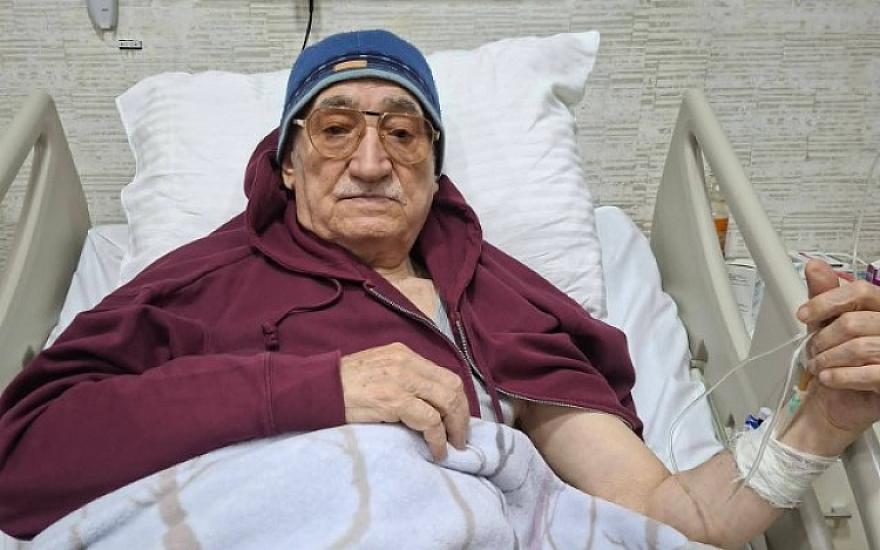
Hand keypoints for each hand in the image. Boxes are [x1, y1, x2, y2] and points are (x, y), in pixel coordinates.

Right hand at [339, 342, 469, 459]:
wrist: (317, 388)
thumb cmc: (343, 385)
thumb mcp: (378, 370)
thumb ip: (403, 378)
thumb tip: (427, 402)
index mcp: (405, 354)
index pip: (446, 375)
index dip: (458, 400)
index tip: (458, 420)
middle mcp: (407, 363)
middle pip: (452, 387)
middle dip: (461, 415)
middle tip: (460, 437)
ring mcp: (402, 380)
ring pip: (446, 402)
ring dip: (454, 428)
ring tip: (452, 446)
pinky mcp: (394, 400)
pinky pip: (429, 420)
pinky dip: (438, 438)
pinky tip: (436, 451)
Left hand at [797, 259, 879, 435]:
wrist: (836, 401)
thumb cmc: (835, 359)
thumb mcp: (823, 323)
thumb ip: (823, 296)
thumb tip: (815, 266)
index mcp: (879, 309)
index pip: (861, 290)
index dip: (827, 301)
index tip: (803, 314)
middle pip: (853, 321)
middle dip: (822, 338)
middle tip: (812, 350)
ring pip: (858, 347)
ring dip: (827, 358)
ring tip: (819, 366)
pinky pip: (869, 373)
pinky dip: (839, 376)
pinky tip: (828, 378)